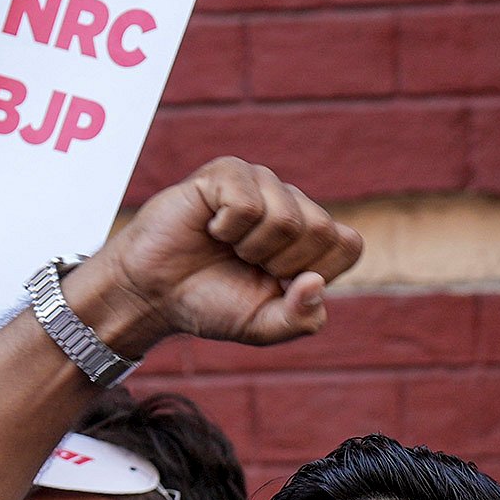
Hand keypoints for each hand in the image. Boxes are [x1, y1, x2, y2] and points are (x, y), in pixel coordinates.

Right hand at [98, 158, 362, 348]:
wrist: (151, 292)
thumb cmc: (208, 303)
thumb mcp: (261, 326)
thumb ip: (299, 319)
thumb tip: (315, 283)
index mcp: (308, 239)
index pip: (348, 245)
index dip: (314, 272)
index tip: (276, 283)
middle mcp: (291, 204)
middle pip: (321, 230)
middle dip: (280, 263)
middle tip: (245, 264)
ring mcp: (260, 183)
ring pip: (287, 217)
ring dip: (251, 247)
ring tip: (226, 246)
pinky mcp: (227, 173)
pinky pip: (248, 202)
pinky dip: (226, 228)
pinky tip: (211, 228)